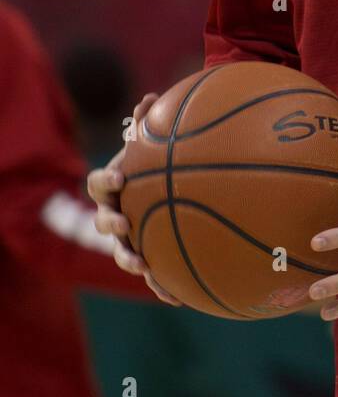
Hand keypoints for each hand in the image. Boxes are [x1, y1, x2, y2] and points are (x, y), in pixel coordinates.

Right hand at [87, 92, 181, 305]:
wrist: (159, 189)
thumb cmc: (151, 164)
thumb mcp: (148, 144)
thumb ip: (147, 124)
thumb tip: (149, 97)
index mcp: (113, 187)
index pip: (99, 183)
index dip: (106, 179)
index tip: (121, 175)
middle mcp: (114, 214)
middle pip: (102, 222)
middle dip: (111, 223)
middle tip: (125, 222)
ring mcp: (127, 238)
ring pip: (122, 253)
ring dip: (130, 259)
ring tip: (143, 264)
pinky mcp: (145, 256)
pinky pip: (152, 274)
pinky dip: (161, 286)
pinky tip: (178, 299)